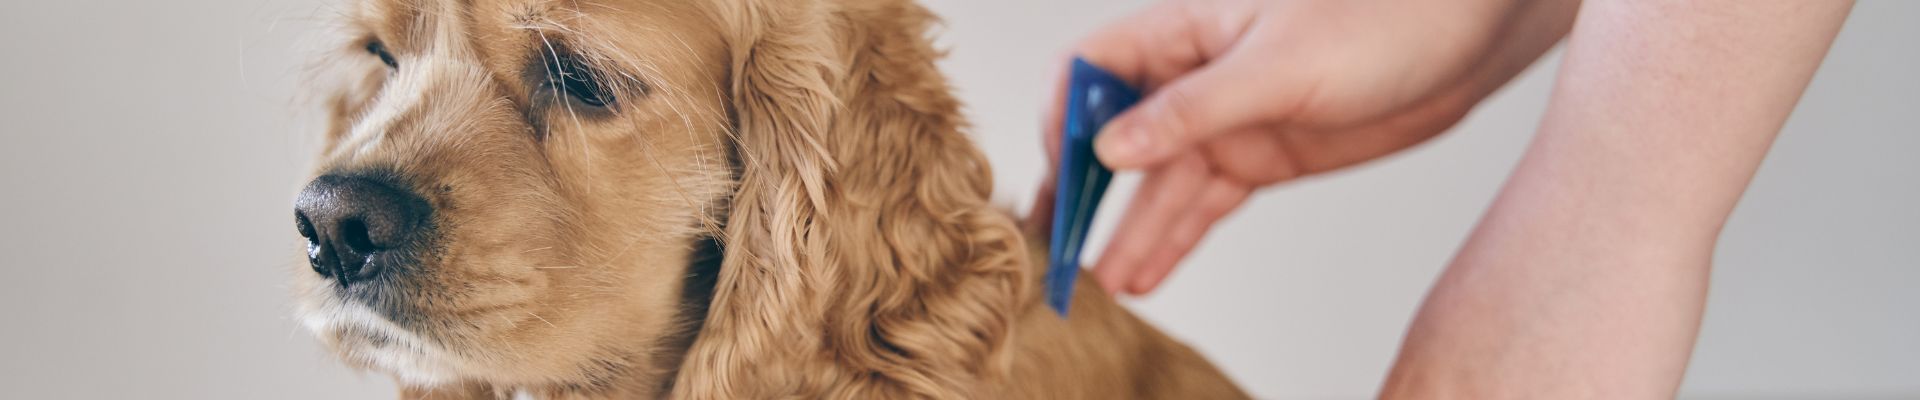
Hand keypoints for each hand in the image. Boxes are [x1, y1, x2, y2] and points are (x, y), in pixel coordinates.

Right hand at [1028, 0, 1579, 295]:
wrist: (1465, 40)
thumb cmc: (1383, 20)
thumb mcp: (1279, 65)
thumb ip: (1192, 109)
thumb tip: (1110, 148)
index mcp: (1185, 32)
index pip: (1092, 69)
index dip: (1066, 118)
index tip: (1065, 171)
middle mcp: (1195, 78)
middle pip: (1115, 137)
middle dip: (1084, 190)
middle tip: (1062, 243)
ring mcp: (1226, 122)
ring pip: (1157, 184)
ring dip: (1127, 230)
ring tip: (1098, 281)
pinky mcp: (1260, 158)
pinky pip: (1201, 205)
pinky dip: (1172, 239)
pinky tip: (1143, 274)